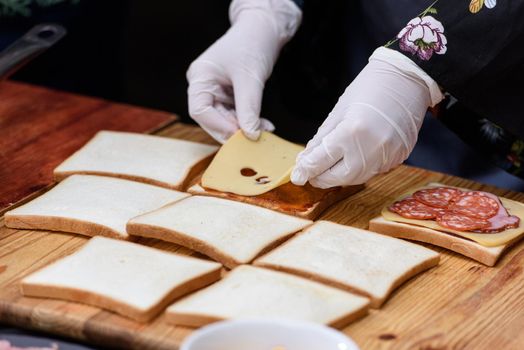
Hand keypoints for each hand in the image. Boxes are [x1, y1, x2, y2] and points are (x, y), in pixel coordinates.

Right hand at [187, 0, 300, 142]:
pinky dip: (248, 121)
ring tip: (263, 132)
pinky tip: (263, 126)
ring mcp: (216, 90)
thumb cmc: (252, 44)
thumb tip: (250, 134)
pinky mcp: (229, 94)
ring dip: (243, 128)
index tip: (239, 134)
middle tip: (251, 139)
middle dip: (231, 130)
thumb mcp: (250, 78)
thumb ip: (248, 108)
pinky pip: (235, 114)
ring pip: (224, 119)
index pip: (200, 110)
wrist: (264, 29)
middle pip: (210, 118)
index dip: (218, 125)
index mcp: (200, 77)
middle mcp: (204, 85)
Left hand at [291, 47, 443, 187]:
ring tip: (330, 167)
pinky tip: (353, 159)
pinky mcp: (399, 158)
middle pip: (339, 177)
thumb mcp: (338, 111)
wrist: (407, 79)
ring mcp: (388, 156)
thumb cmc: (370, 88)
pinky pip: (373, 171)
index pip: (321, 161)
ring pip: (356, 178)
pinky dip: (359, 169)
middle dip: (322, 178)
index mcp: (351, 132)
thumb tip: (305, 160)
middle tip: (311, 174)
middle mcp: (371, 149)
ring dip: (340, 176)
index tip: (297, 176)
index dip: (306, 170)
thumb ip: (321, 139)